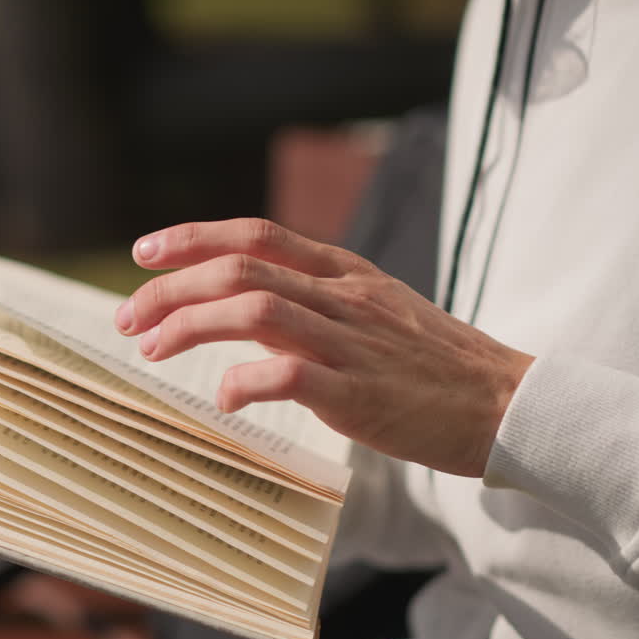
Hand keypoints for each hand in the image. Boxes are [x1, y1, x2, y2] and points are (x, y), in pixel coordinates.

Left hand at [114, 218, 533, 477]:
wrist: (509, 403)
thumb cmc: (434, 363)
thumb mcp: (378, 307)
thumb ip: (317, 298)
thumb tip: (246, 304)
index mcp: (344, 271)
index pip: (256, 235)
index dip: (192, 238)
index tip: (144, 253)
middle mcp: (343, 296)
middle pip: (240, 268)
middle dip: (170, 287)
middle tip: (128, 316)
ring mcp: (352, 341)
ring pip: (255, 309)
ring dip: (191, 324)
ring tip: (152, 348)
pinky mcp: (360, 393)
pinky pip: (289, 375)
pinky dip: (244, 381)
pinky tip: (222, 396)